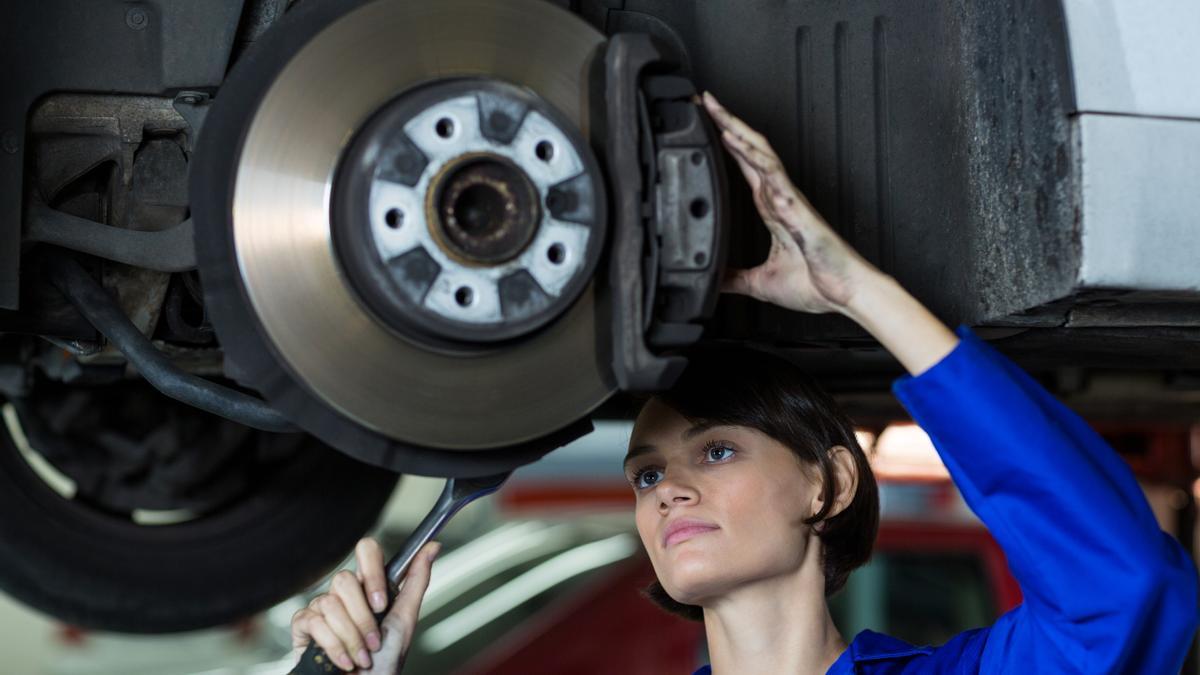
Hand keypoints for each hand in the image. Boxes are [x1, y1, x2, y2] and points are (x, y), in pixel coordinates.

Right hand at [290, 537, 440, 672]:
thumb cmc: (385, 660)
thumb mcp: (406, 619)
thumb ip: (416, 581)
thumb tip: (433, 547)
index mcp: (369, 587)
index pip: (366, 550)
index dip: (372, 572)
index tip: (381, 604)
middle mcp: (343, 593)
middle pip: (344, 579)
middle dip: (362, 619)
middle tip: (374, 642)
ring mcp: (321, 607)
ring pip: (329, 603)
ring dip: (351, 638)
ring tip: (362, 657)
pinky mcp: (303, 626)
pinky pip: (313, 622)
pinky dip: (334, 647)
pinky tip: (344, 662)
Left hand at [700, 91, 879, 314]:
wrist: (842, 294)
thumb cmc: (816, 284)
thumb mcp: (760, 282)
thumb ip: (734, 277)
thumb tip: (712, 280)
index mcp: (771, 208)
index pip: (743, 165)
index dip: (725, 142)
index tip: (705, 124)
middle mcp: (779, 197)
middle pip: (750, 149)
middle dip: (727, 123)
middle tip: (703, 100)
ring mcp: (788, 198)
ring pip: (760, 153)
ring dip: (737, 130)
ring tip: (715, 109)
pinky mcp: (796, 208)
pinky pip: (772, 174)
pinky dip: (753, 156)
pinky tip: (735, 141)